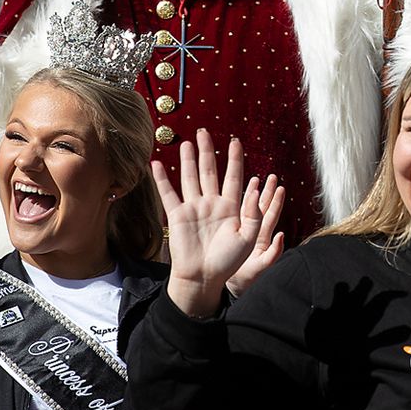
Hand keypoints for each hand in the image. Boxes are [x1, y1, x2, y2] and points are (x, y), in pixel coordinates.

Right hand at [153, 131, 285, 317]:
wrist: (203, 278)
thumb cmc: (228, 262)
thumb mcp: (249, 238)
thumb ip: (253, 213)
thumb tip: (254, 187)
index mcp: (231, 207)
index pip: (234, 176)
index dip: (235, 159)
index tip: (235, 141)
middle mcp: (212, 203)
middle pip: (209, 171)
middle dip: (208, 151)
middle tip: (205, 132)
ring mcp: (194, 208)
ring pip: (190, 177)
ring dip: (187, 159)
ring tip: (187, 142)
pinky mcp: (177, 215)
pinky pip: (168, 193)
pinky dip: (161, 179)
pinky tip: (156, 164)